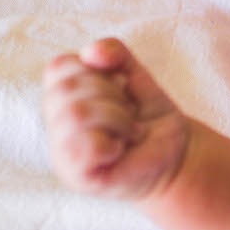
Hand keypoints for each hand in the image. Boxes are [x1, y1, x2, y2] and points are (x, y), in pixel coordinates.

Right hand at [42, 38, 191, 199]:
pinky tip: (120, 150)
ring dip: (117, 118)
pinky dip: (112, 144)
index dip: (95, 70)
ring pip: (76, 114)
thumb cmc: (148, 117)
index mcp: (61, 98)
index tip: (119, 87)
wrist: (175, 155)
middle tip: (129, 113)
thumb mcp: (135, 75)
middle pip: (66, 89)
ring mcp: (61, 153)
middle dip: (111, 94)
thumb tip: (91, 53)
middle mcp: (54, 125)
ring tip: (129, 131)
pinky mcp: (76, 176)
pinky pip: (86, 147)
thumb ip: (114, 54)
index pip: (58, 67)